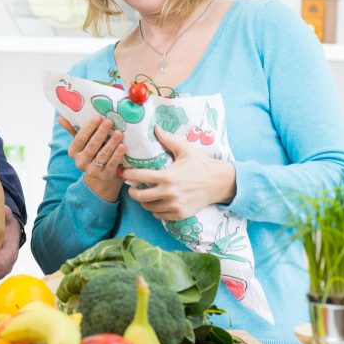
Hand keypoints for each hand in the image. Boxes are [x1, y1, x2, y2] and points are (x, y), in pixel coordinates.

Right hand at [59, 115, 125, 200]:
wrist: (101, 174)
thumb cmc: (92, 151)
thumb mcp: (82, 142)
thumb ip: (73, 129)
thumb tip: (60, 118)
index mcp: (73, 151)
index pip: (80, 138)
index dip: (89, 127)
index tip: (98, 117)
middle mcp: (80, 162)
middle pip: (92, 146)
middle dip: (101, 133)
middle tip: (109, 121)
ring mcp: (92, 171)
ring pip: (102, 155)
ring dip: (111, 143)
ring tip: (118, 133)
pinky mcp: (104, 176)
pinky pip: (111, 164)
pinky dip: (117, 155)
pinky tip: (122, 146)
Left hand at [121, 126, 235, 220]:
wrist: (220, 182)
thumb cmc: (201, 164)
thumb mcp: (185, 150)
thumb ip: (168, 140)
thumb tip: (155, 128)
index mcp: (167, 176)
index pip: (139, 177)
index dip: (128, 175)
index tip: (123, 173)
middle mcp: (169, 193)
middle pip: (140, 196)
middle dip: (132, 191)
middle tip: (132, 187)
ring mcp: (174, 206)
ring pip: (148, 207)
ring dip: (143, 201)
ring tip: (144, 194)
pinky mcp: (179, 214)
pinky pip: (159, 215)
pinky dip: (155, 210)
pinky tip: (156, 203)